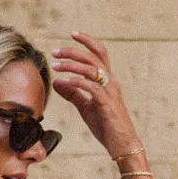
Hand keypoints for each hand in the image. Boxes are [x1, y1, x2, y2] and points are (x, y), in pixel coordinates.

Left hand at [51, 32, 141, 161]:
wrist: (122, 144)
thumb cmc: (106, 125)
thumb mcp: (86, 107)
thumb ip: (73, 93)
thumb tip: (57, 81)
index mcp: (107, 81)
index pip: (99, 54)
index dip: (88, 41)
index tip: (72, 34)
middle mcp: (111, 82)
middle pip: (93, 57)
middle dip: (73, 51)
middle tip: (55, 51)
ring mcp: (110, 92)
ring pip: (91, 69)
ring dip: (71, 65)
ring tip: (56, 66)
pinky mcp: (106, 103)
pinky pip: (90, 87)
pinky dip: (75, 83)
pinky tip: (63, 83)